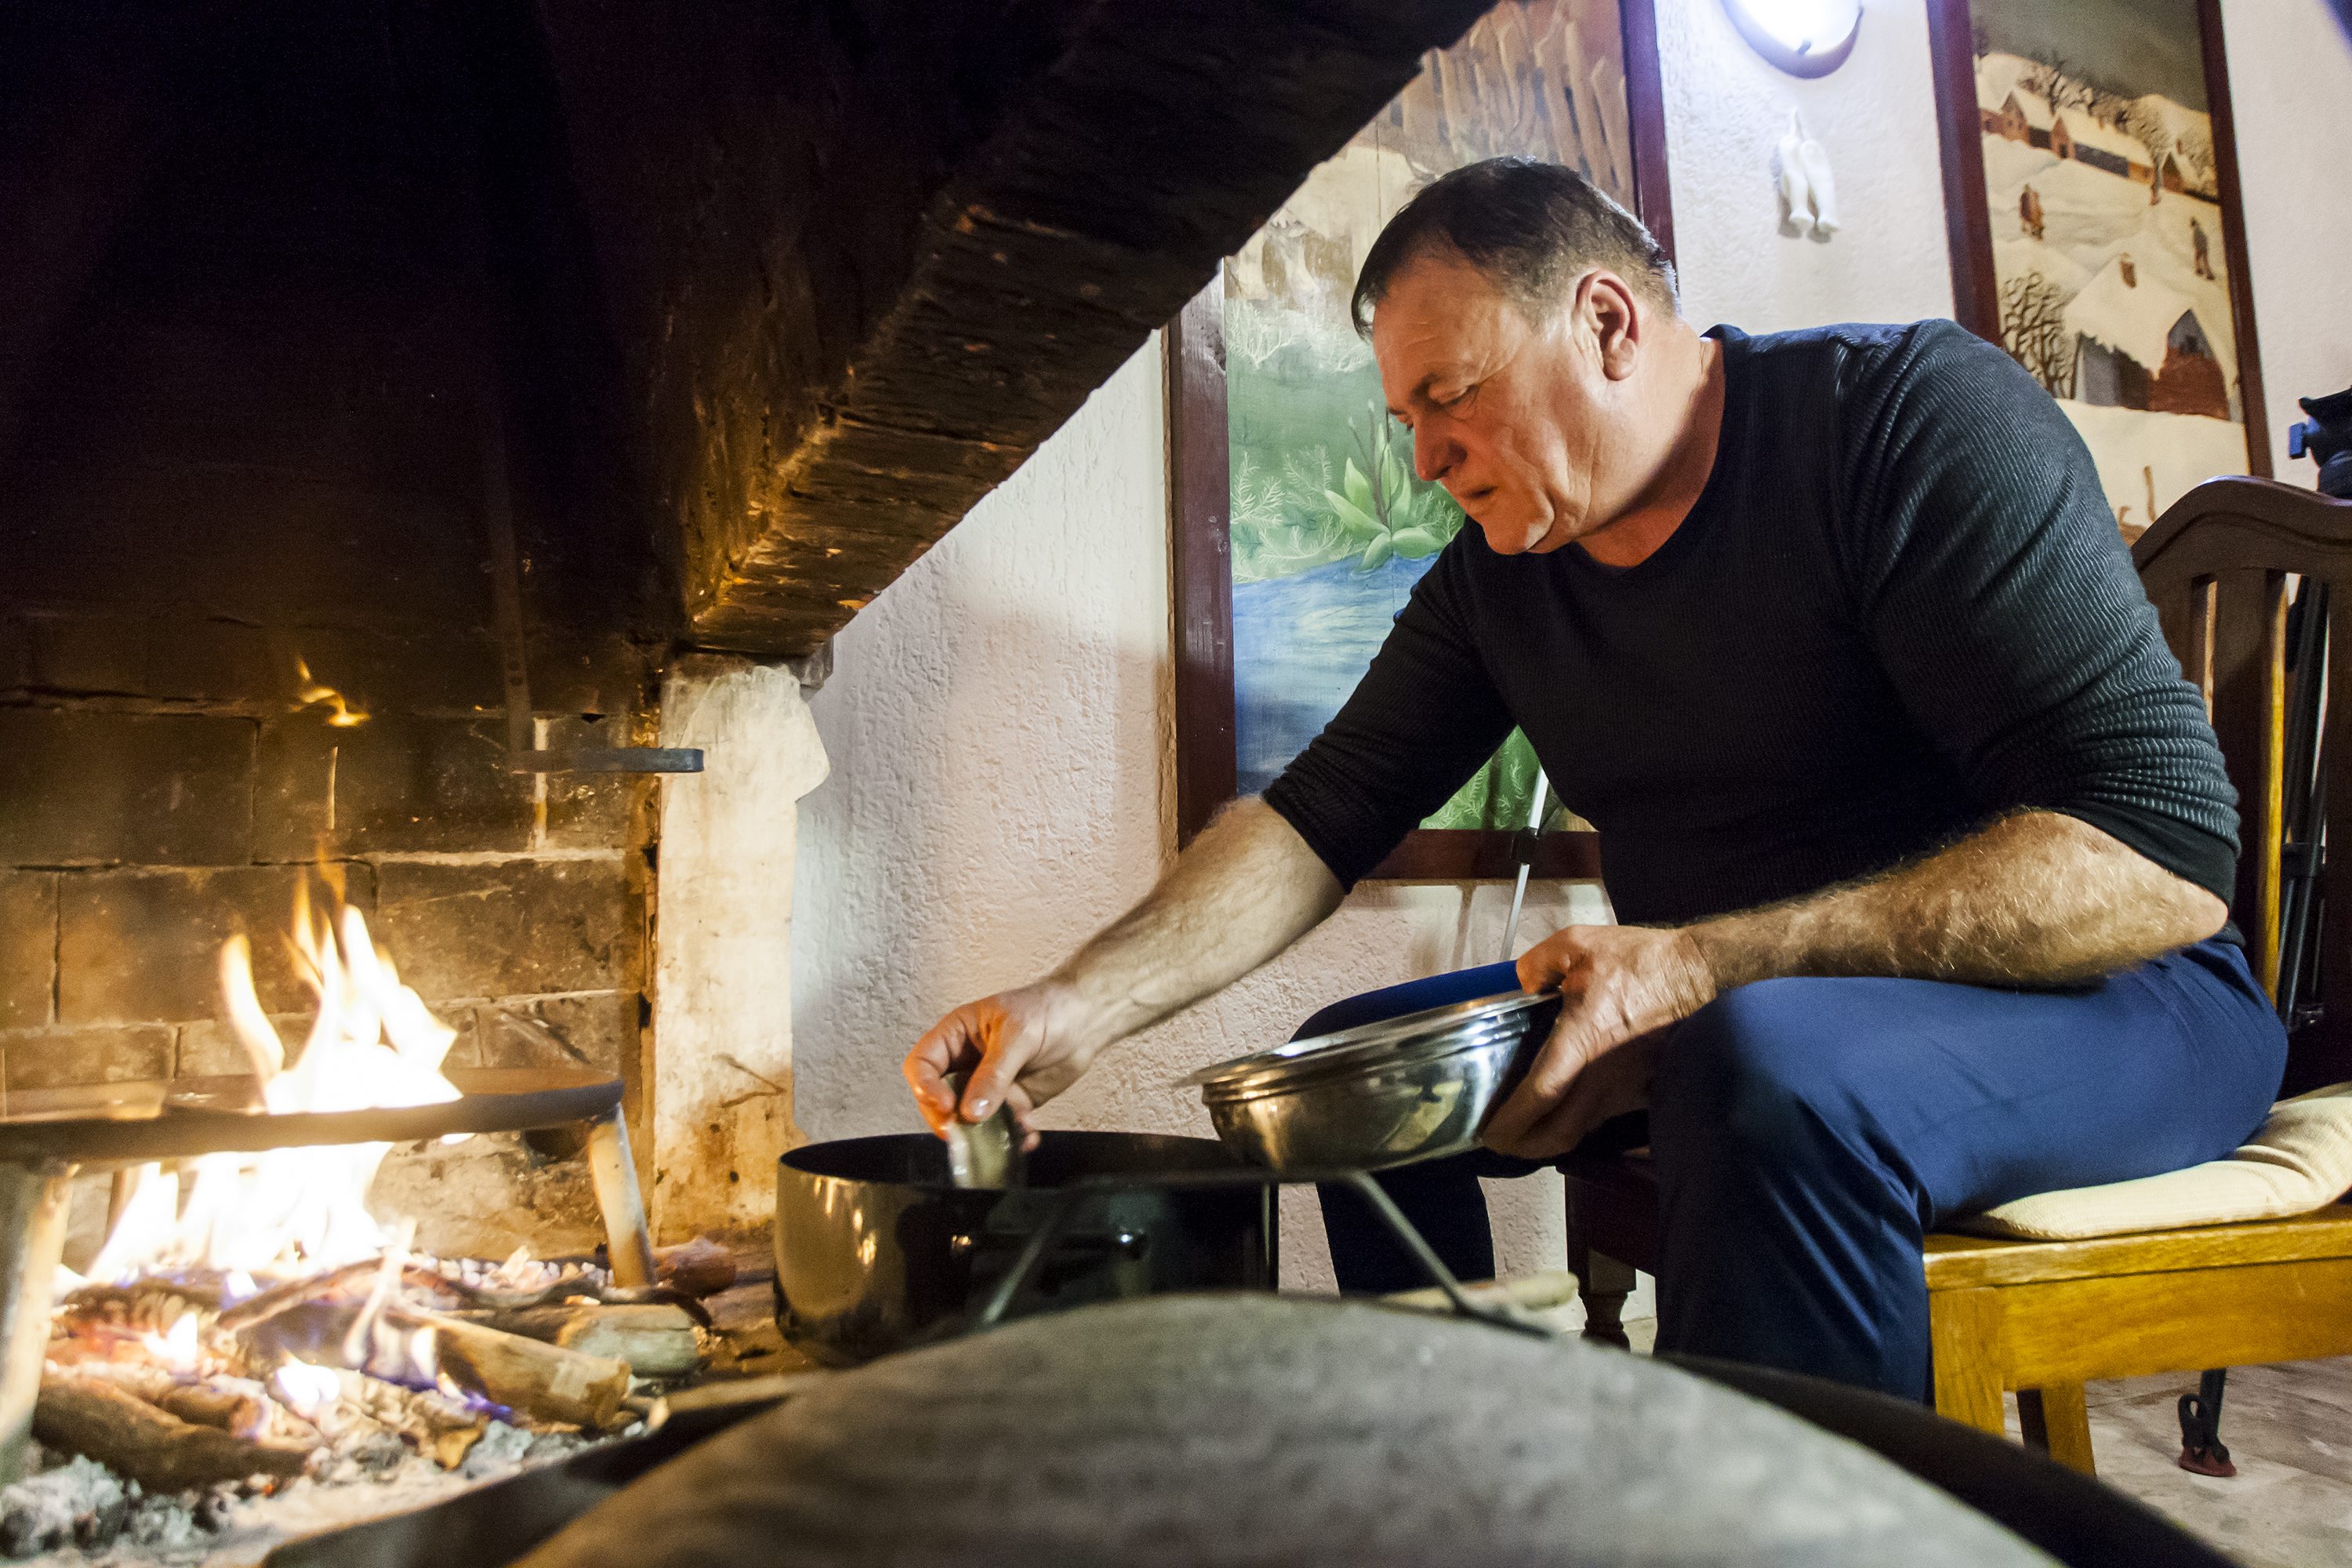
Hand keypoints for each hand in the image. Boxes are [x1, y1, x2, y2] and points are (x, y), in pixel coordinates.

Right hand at [903, 980, 1105, 1146]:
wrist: (1086, 1019)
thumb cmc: (1048, 1009)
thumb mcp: (1017, 1035)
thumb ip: (993, 1074)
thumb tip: (971, 1111)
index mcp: (956, 1035)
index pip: (922, 1065)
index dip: (926, 1088)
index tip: (946, 1105)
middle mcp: (966, 1063)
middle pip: (938, 1100)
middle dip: (951, 1120)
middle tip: (968, 1131)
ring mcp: (987, 1086)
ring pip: (969, 1120)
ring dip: (986, 1133)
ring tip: (1012, 1127)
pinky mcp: (1011, 1103)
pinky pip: (1001, 1127)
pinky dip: (1012, 1136)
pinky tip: (1028, 1134)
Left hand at [1480, 924, 1717, 1159]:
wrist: (1704, 975)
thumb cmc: (1646, 961)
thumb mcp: (1579, 943)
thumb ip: (1539, 962)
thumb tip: (1522, 981)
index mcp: (1582, 1041)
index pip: (1539, 1096)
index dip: (1511, 1121)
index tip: (1488, 1131)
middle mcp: (1604, 1076)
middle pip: (1558, 1134)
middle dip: (1524, 1147)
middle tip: (1500, 1142)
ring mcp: (1626, 1088)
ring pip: (1581, 1129)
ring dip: (1550, 1139)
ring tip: (1525, 1131)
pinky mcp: (1644, 1090)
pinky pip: (1604, 1117)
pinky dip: (1578, 1122)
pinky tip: (1565, 1110)